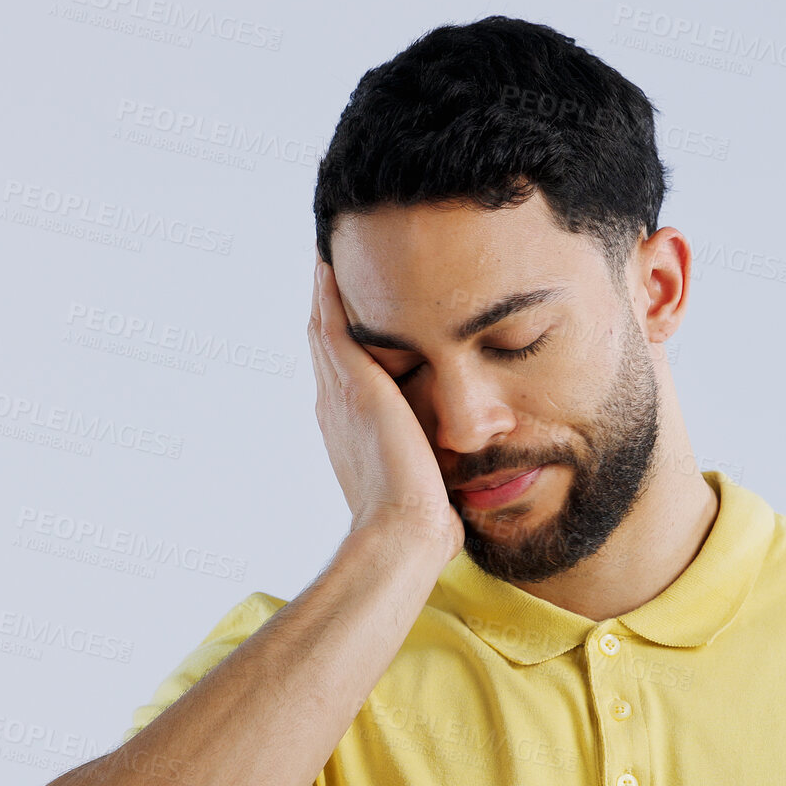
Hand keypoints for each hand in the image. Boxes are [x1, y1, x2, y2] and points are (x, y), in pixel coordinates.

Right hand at [308, 252, 463, 558]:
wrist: (404, 531)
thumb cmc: (423, 522)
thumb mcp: (426, 481)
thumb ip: (433, 463)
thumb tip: (461, 471)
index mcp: (351, 431)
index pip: (345, 373)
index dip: (346, 342)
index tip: (356, 312)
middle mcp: (336, 408)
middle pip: (327, 344)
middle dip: (331, 307)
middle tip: (333, 266)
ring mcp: (340, 394)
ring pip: (324, 329)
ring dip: (327, 292)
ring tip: (332, 254)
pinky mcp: (353, 384)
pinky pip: (331, 324)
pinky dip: (328, 293)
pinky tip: (332, 261)